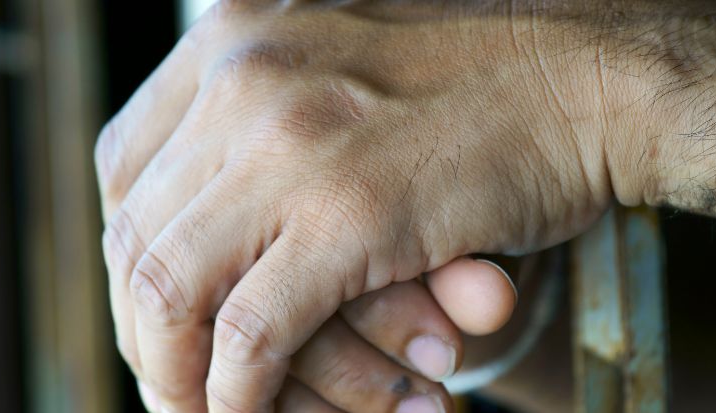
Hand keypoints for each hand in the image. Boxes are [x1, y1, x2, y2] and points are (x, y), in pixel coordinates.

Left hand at [96, 1, 618, 410]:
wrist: (591, 77)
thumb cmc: (480, 87)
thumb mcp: (337, 75)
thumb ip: (263, 137)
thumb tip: (198, 265)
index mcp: (230, 41)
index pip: (124, 170)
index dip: (131, 259)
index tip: (163, 315)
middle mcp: (240, 80)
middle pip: (136, 239)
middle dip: (151, 335)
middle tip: (184, 386)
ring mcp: (289, 145)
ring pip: (175, 295)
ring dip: (185, 378)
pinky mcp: (348, 216)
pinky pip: (252, 336)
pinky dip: (240, 397)